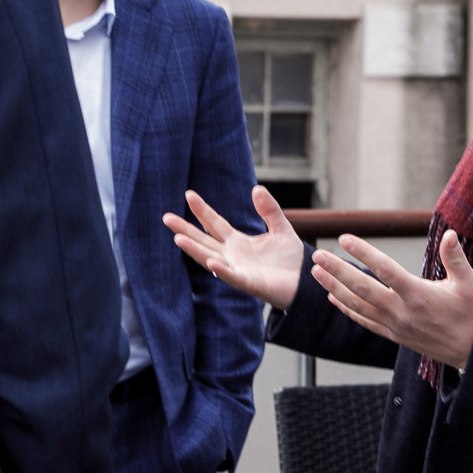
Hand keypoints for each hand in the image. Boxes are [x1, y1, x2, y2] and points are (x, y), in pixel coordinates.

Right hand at [165, 185, 307, 311]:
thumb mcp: (281, 228)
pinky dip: (222, 270)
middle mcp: (232, 256)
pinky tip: (212, 262)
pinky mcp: (249, 283)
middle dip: (185, 230)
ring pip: (210, 258)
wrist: (305, 281)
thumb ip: (269, 210)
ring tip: (177, 239)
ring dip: (195, 250)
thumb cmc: (291, 258)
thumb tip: (256, 188)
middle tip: (166, 217)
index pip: (214, 224)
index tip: (189, 194)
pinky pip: (232, 277)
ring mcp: (238, 270)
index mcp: (238, 242)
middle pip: (204, 240)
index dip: (202, 210)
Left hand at [313, 229, 472, 370]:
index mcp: (418, 295)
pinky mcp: (393, 335)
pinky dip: (346, 309)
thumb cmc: (472, 313)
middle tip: (318, 254)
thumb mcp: (469, 283)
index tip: (345, 238)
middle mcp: (402, 311)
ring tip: (316, 272)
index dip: (364, 253)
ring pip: (357, 306)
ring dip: (334, 288)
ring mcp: (394, 325)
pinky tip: (332, 297)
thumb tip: (450, 234)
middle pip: (362, 288)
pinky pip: (364, 321)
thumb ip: (455, 258)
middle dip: (337, 270)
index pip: (385, 269)